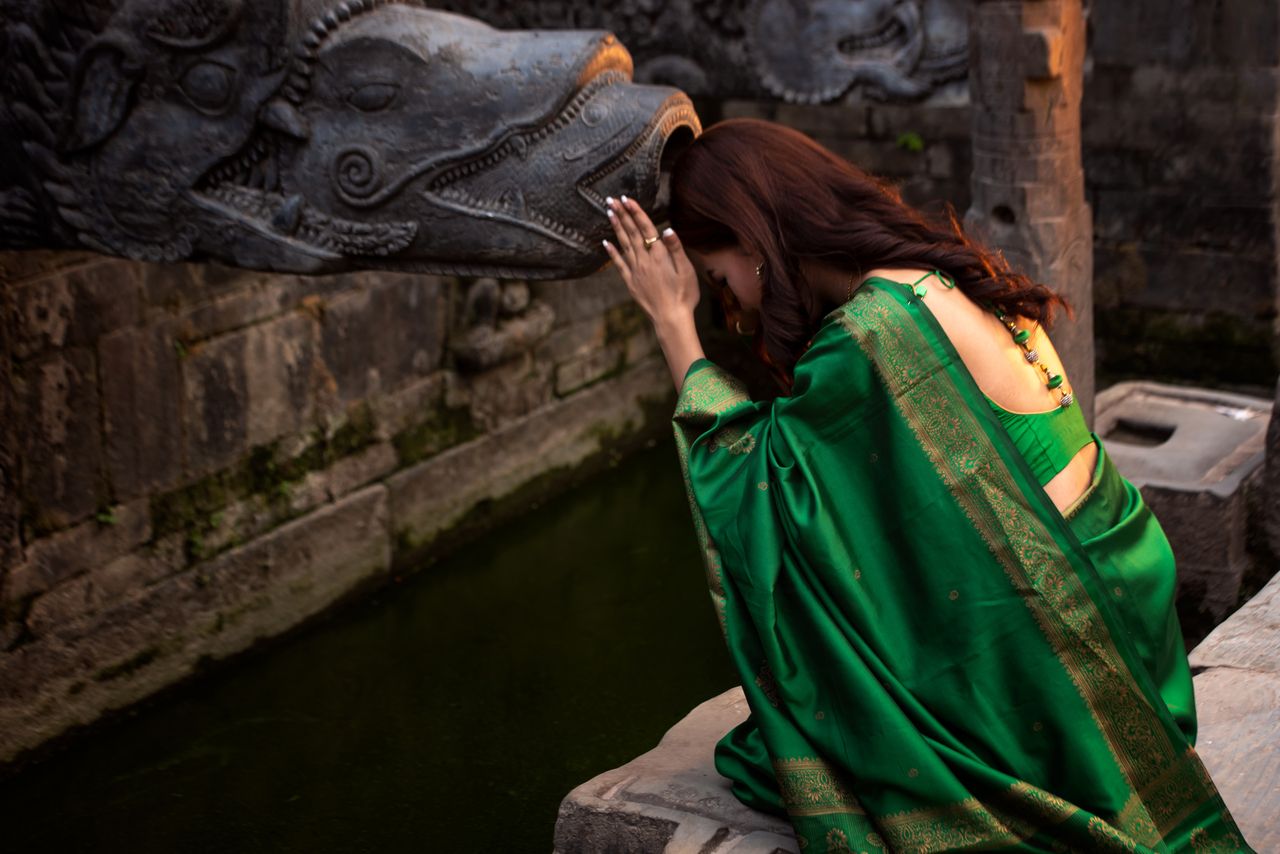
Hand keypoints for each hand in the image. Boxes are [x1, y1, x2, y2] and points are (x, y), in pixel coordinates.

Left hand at [602, 195, 698, 329]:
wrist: (671, 319)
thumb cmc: (684, 295)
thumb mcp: (686, 271)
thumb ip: (675, 249)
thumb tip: (667, 229)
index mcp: (659, 255)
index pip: (645, 228)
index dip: (636, 212)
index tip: (626, 198)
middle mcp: (644, 260)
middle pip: (631, 233)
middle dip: (622, 214)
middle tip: (611, 199)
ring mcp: (636, 271)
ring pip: (623, 244)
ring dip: (616, 227)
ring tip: (609, 212)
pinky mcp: (631, 282)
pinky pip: (619, 264)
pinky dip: (612, 252)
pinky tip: (605, 242)